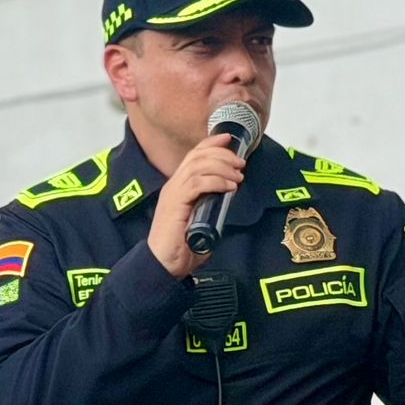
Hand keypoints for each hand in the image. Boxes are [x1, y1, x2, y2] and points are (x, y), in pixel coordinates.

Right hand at [146, 134, 245, 277]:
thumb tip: (229, 197)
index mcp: (178, 187)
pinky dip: (216, 182)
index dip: (211, 143)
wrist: (163, 265)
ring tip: (238, 175)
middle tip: (241, 162)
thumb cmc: (182, 248)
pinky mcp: (175, 205)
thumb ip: (211, 206)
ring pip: (197, 167)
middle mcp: (173, 186)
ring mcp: (173, 194)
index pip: (193, 156)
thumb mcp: (202, 220)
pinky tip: (229, 187)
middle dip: (222, 154)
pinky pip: (196, 184)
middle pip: (197, 157)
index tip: (229, 139)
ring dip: (222, 167)